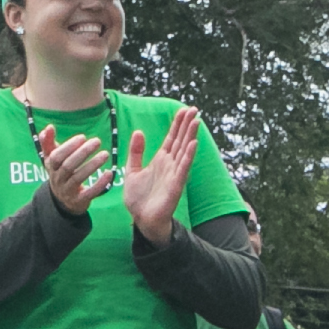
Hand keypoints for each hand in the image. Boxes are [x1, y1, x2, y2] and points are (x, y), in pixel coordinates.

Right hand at [33, 124, 114, 214]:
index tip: (83, 137)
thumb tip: (48, 127)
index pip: (56, 157)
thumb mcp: (52, 159)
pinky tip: (109, 173)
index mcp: (51, 167)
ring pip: (78, 178)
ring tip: (105, 154)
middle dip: (83, 153)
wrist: (63, 201)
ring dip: (92, 165)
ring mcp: (68, 191)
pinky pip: (89, 193)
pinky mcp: (79, 201)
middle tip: (97, 141)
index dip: (68, 146)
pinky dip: (99, 184)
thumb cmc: (60, 173)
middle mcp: (57, 179)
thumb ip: (48, 143)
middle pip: (68, 166)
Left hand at [119, 106, 203, 242]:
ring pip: (184, 151)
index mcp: (160, 160)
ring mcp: (174, 174)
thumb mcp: (132, 170)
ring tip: (196, 121)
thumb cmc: (139, 198)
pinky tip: (193, 143)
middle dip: (187, 125)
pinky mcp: (175, 185)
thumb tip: (138, 131)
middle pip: (180, 140)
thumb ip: (135, 152)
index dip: (177, 124)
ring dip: (190, 136)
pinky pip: (183, 168)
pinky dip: (188, 156)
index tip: (183, 110)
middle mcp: (170, 164)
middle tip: (194, 109)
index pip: (171, 138)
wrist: (141, 219)